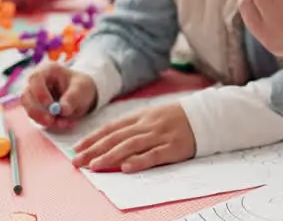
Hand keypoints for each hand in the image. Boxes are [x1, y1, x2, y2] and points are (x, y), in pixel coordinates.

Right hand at [21, 63, 97, 130]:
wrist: (82, 95)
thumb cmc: (81, 86)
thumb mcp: (82, 89)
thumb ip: (72, 98)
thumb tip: (62, 109)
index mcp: (48, 70)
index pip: (35, 78)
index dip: (39, 92)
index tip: (50, 105)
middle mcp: (36, 82)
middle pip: (26, 96)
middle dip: (37, 111)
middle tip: (51, 121)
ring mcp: (33, 96)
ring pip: (29, 110)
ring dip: (45, 120)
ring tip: (66, 123)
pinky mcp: (35, 108)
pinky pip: (37, 119)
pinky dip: (50, 124)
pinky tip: (65, 123)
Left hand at [71, 102, 195, 172]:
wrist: (206, 116)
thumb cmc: (176, 119)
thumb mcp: (153, 116)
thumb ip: (133, 126)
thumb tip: (108, 139)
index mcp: (141, 116)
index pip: (112, 128)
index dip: (93, 138)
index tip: (77, 148)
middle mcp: (148, 125)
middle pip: (117, 137)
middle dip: (94, 149)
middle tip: (77, 161)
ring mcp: (161, 135)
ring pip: (131, 145)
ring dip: (110, 156)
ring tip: (94, 166)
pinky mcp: (174, 147)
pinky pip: (154, 155)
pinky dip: (139, 161)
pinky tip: (126, 167)